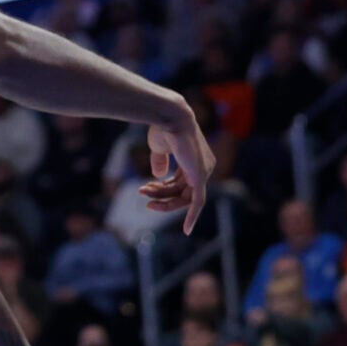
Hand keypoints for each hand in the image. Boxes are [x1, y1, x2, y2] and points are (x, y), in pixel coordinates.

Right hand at [142, 106, 215, 233]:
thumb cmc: (163, 127)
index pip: (180, 181)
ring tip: (143, 193)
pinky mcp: (200, 177)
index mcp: (196, 159)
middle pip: (182, 190)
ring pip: (183, 196)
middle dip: (161, 194)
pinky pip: (197, 202)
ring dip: (163, 199)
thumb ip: (161, 161)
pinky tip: (187, 231)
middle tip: (142, 193)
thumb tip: (158, 176)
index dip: (163, 188)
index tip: (145, 189)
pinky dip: (192, 216)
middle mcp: (204, 167)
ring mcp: (204, 172)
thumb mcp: (160, 147)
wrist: (169, 115)